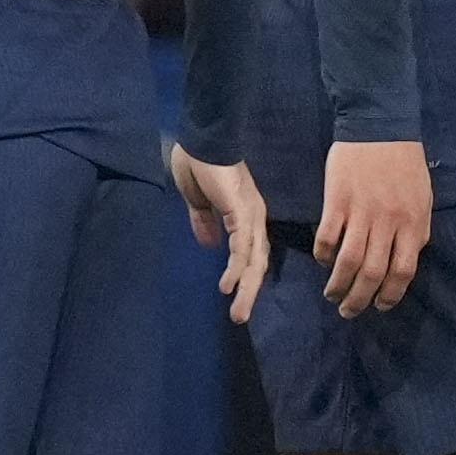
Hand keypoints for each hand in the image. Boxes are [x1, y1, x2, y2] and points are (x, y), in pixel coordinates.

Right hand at [170, 143, 270, 323]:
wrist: (203, 138)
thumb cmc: (198, 162)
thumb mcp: (197, 199)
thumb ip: (204, 221)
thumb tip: (209, 245)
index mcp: (245, 214)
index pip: (251, 251)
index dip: (247, 274)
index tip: (236, 296)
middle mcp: (254, 217)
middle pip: (258, 261)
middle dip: (249, 291)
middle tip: (240, 316)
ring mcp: (251, 215)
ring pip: (254, 260)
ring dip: (246, 288)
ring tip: (237, 312)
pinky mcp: (242, 212)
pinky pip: (242, 247)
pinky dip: (238, 268)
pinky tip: (229, 285)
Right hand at [314, 137, 431, 316]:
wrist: (379, 126)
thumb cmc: (404, 163)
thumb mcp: (423, 198)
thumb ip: (416, 229)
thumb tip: (406, 257)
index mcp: (413, 223)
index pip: (403, 271)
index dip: (390, 294)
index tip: (380, 306)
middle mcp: (389, 222)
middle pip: (373, 273)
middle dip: (360, 299)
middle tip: (349, 311)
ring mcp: (362, 212)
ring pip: (349, 261)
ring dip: (339, 285)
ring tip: (332, 295)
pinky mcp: (337, 201)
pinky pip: (328, 237)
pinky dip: (324, 255)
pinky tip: (323, 261)